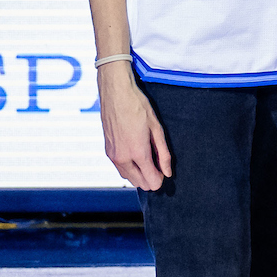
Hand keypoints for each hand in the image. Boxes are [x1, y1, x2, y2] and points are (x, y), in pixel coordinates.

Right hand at [96, 65, 172, 188]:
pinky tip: (136, 154)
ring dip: (139, 174)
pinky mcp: (108, 151)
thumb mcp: (157, 129)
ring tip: (147, 157)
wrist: (116, 93)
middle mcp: (122, 158)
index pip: (151, 181)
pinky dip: (130, 168)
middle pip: (140, 184)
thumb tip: (168, 172)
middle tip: (158, 163)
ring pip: (129, 178)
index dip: (161, 178)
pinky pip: (120, 169)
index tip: (164, 169)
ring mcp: (113, 156)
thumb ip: (163, 153)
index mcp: (137, 153)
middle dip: (151, 178)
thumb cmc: (138, 107)